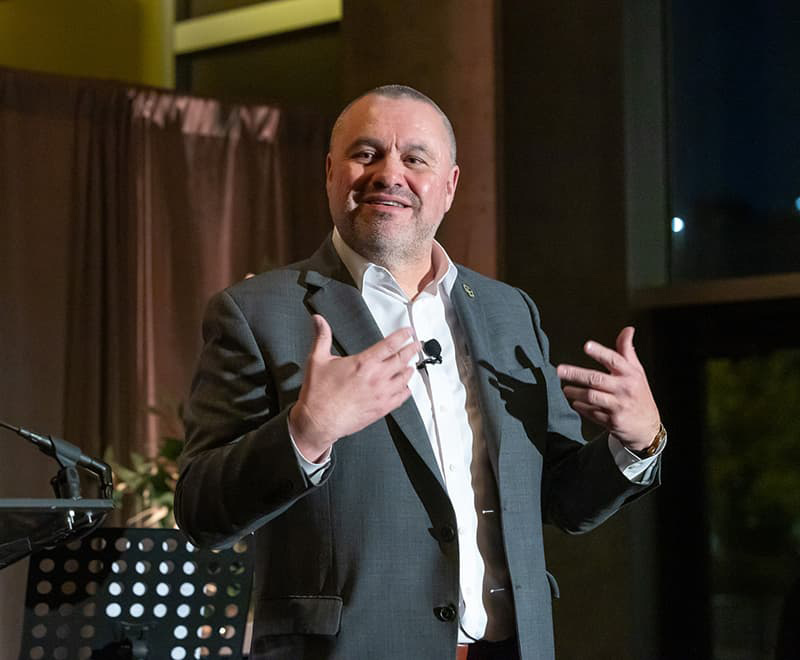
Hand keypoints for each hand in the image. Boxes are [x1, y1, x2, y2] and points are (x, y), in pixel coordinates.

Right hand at [289, 315, 418, 460]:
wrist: (318, 421)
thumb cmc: (318, 394)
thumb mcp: (317, 359)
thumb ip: (322, 337)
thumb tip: (318, 320)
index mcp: (364, 363)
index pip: (390, 345)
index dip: (403, 336)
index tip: (409, 332)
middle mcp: (376, 378)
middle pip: (402, 360)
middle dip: (412, 350)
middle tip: (416, 345)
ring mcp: (381, 394)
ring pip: (404, 379)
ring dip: (410, 369)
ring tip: (412, 365)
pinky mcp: (381, 409)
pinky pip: (401, 398)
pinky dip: (406, 390)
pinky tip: (406, 388)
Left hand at [556, 326, 660, 451]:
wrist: (647, 426)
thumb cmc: (639, 393)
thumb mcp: (637, 371)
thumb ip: (627, 351)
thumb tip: (628, 329)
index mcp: (630, 374)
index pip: (614, 360)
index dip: (600, 352)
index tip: (586, 346)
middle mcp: (625, 389)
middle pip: (596, 379)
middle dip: (576, 373)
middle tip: (559, 370)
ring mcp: (618, 406)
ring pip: (592, 396)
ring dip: (576, 392)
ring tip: (565, 389)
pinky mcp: (612, 421)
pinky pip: (592, 412)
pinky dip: (581, 407)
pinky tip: (575, 403)